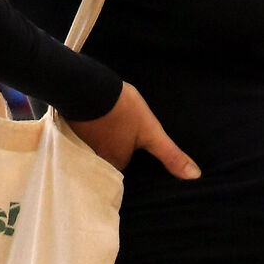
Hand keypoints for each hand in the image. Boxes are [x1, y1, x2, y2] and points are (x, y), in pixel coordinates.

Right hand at [70, 81, 198, 179]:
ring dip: (99, 143)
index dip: (130, 159)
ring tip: (106, 128)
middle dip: (113, 152)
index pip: (124, 170)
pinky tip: (92, 122)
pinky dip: (86, 134)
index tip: (132, 149)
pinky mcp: (68, 134)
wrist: (86, 87)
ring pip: (94, 152)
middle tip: (119, 135)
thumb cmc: (122, 110)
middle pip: (108, 162)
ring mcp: (79, 148)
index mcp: (116, 164)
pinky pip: (80, 141)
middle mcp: (95, 162)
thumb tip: (195, 176)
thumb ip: (170, 155)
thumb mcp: (151, 131)